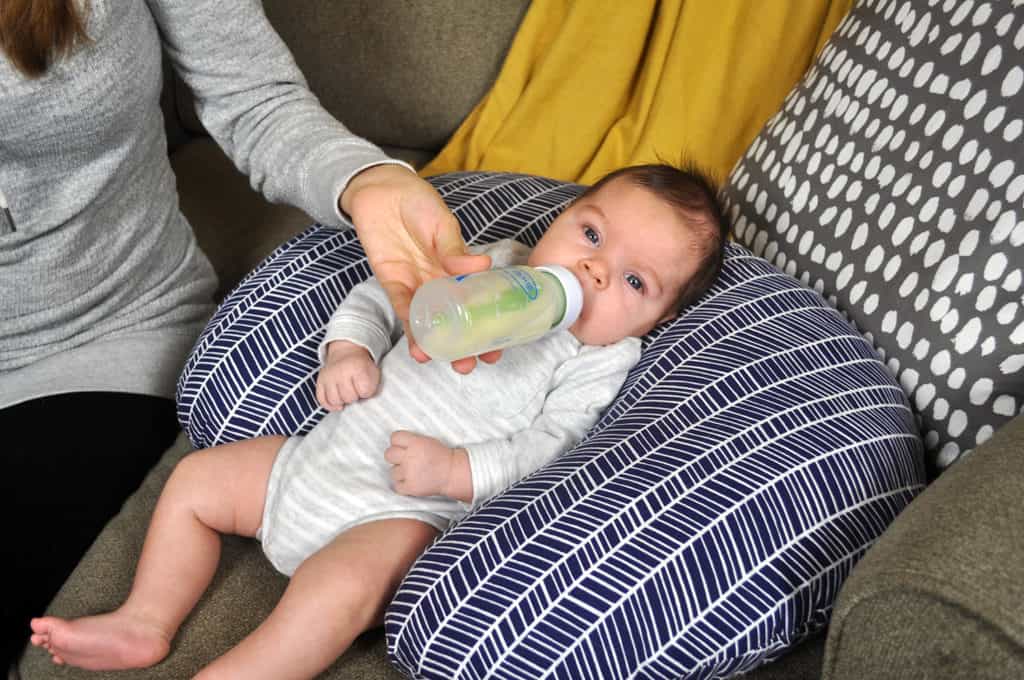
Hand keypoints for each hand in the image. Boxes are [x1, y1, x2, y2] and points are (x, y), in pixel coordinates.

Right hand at [316, 341, 379, 410]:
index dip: (367, 393)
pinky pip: (322, 400)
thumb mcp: (373, 371)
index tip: (366, 388)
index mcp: (357, 367)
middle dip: (355, 397)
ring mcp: (329, 377)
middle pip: (349, 397)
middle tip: (356, 391)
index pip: (364, 391)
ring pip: (334, 400)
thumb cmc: (361, 367)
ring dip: (342, 401)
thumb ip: (372, 386)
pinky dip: (330, 405)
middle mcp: (340, 371)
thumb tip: (364, 402)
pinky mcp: (320, 381)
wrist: (347, 353)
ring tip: (347, 395)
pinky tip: (337, 404)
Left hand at [340, 164, 501, 372]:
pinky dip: (411, 328)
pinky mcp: (393, 283)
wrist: (382, 190)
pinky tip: (420, 348)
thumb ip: (456, 249)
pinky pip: (404, 310)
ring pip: (429, 321)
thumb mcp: (442, 224)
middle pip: (454, 319)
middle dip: (463, 345)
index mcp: (459, 268)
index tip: (497, 348)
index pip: (477, 302)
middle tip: (471, 365)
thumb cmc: (418, 202)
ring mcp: (417, 285)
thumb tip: (482, 265)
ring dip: (436, 344)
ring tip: (444, 363)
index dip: (487, 326)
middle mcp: (440, 281)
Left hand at [384, 431, 471, 500]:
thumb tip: (397, 444)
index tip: (401, 446)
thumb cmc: (442, 457)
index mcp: (415, 443)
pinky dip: (403, 484)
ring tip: (412, 472)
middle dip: (395, 457)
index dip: (397, 442)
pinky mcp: (410, 487)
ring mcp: (409, 473)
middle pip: (388, 454)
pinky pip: (397, 485)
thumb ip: (411, 441)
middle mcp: (410, 457)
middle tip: (403, 459)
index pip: (394, 437)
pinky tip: (411, 480)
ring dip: (400, 472)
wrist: (452, 473)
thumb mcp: (428, 441)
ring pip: (392, 472)